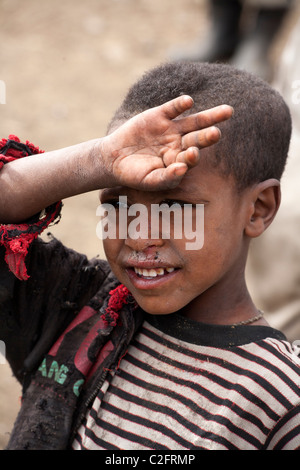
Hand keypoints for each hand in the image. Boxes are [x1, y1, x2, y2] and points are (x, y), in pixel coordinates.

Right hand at [101, 95, 232, 189]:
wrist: (114, 158)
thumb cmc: (135, 175)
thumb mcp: (150, 180)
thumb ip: (168, 177)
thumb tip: (183, 169)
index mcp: (180, 161)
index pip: (191, 158)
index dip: (192, 156)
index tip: (192, 154)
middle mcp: (180, 143)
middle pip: (199, 138)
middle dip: (208, 136)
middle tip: (216, 133)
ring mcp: (171, 128)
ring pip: (194, 121)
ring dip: (210, 116)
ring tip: (227, 112)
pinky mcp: (160, 115)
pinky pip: (173, 108)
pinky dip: (180, 104)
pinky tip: (189, 101)